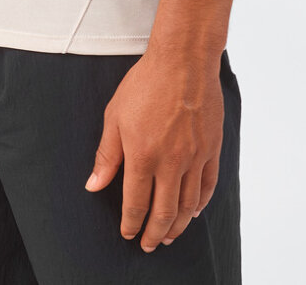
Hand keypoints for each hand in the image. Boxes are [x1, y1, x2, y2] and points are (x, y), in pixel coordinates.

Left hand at [84, 46, 223, 251]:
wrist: (183, 60)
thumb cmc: (145, 83)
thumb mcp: (115, 116)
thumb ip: (107, 155)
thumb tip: (94, 186)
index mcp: (142, 155)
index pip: (136, 203)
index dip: (131, 224)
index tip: (127, 233)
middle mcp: (171, 162)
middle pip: (163, 212)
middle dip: (154, 234)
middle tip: (149, 245)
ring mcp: (194, 157)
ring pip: (187, 205)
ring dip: (177, 226)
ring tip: (169, 236)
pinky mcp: (212, 148)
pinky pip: (207, 185)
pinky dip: (200, 204)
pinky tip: (192, 211)